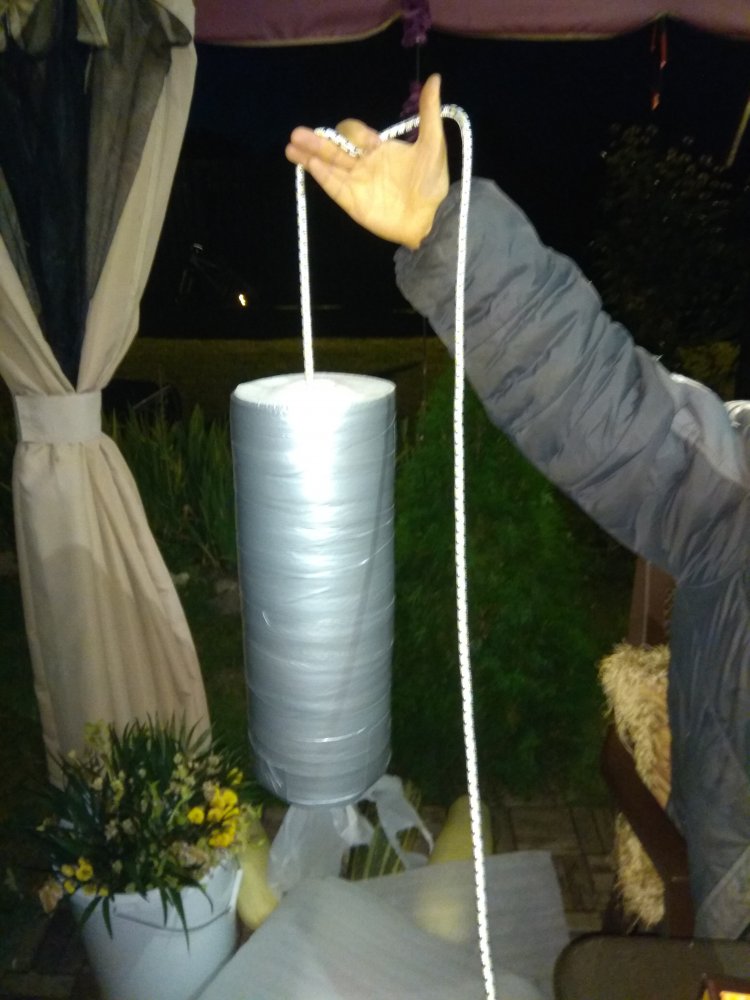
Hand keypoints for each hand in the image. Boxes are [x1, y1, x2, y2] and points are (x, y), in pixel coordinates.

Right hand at [285, 74, 448, 249]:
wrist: (432, 217)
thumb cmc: (432, 182)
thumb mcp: (433, 143)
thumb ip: (429, 112)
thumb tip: (434, 78)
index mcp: (379, 149)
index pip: (355, 134)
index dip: (348, 130)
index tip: (346, 132)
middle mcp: (364, 165)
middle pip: (335, 149)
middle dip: (316, 140)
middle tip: (296, 133)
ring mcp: (357, 184)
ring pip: (329, 166)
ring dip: (310, 156)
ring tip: (290, 147)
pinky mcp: (353, 203)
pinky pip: (333, 186)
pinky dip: (320, 175)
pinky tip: (307, 164)